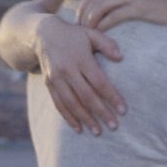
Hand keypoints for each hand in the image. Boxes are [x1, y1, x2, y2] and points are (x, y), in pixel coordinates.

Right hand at [38, 19, 124, 134]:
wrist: (43, 34)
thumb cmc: (74, 35)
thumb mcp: (91, 34)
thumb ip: (107, 44)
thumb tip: (120, 58)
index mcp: (80, 58)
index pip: (99, 82)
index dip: (112, 97)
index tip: (123, 110)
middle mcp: (67, 70)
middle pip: (86, 96)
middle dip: (101, 113)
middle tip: (114, 126)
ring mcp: (56, 78)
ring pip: (71, 103)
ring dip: (85, 119)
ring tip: (98, 132)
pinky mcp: (48, 84)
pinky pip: (59, 104)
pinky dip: (68, 117)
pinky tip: (78, 128)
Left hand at [78, 0, 166, 32]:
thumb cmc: (161, 9)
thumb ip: (123, 1)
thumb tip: (106, 11)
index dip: (82, 6)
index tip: (78, 20)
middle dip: (83, 14)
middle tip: (79, 29)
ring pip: (102, 6)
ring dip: (91, 20)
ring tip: (88, 33)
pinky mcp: (139, 8)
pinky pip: (115, 15)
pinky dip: (104, 24)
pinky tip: (100, 33)